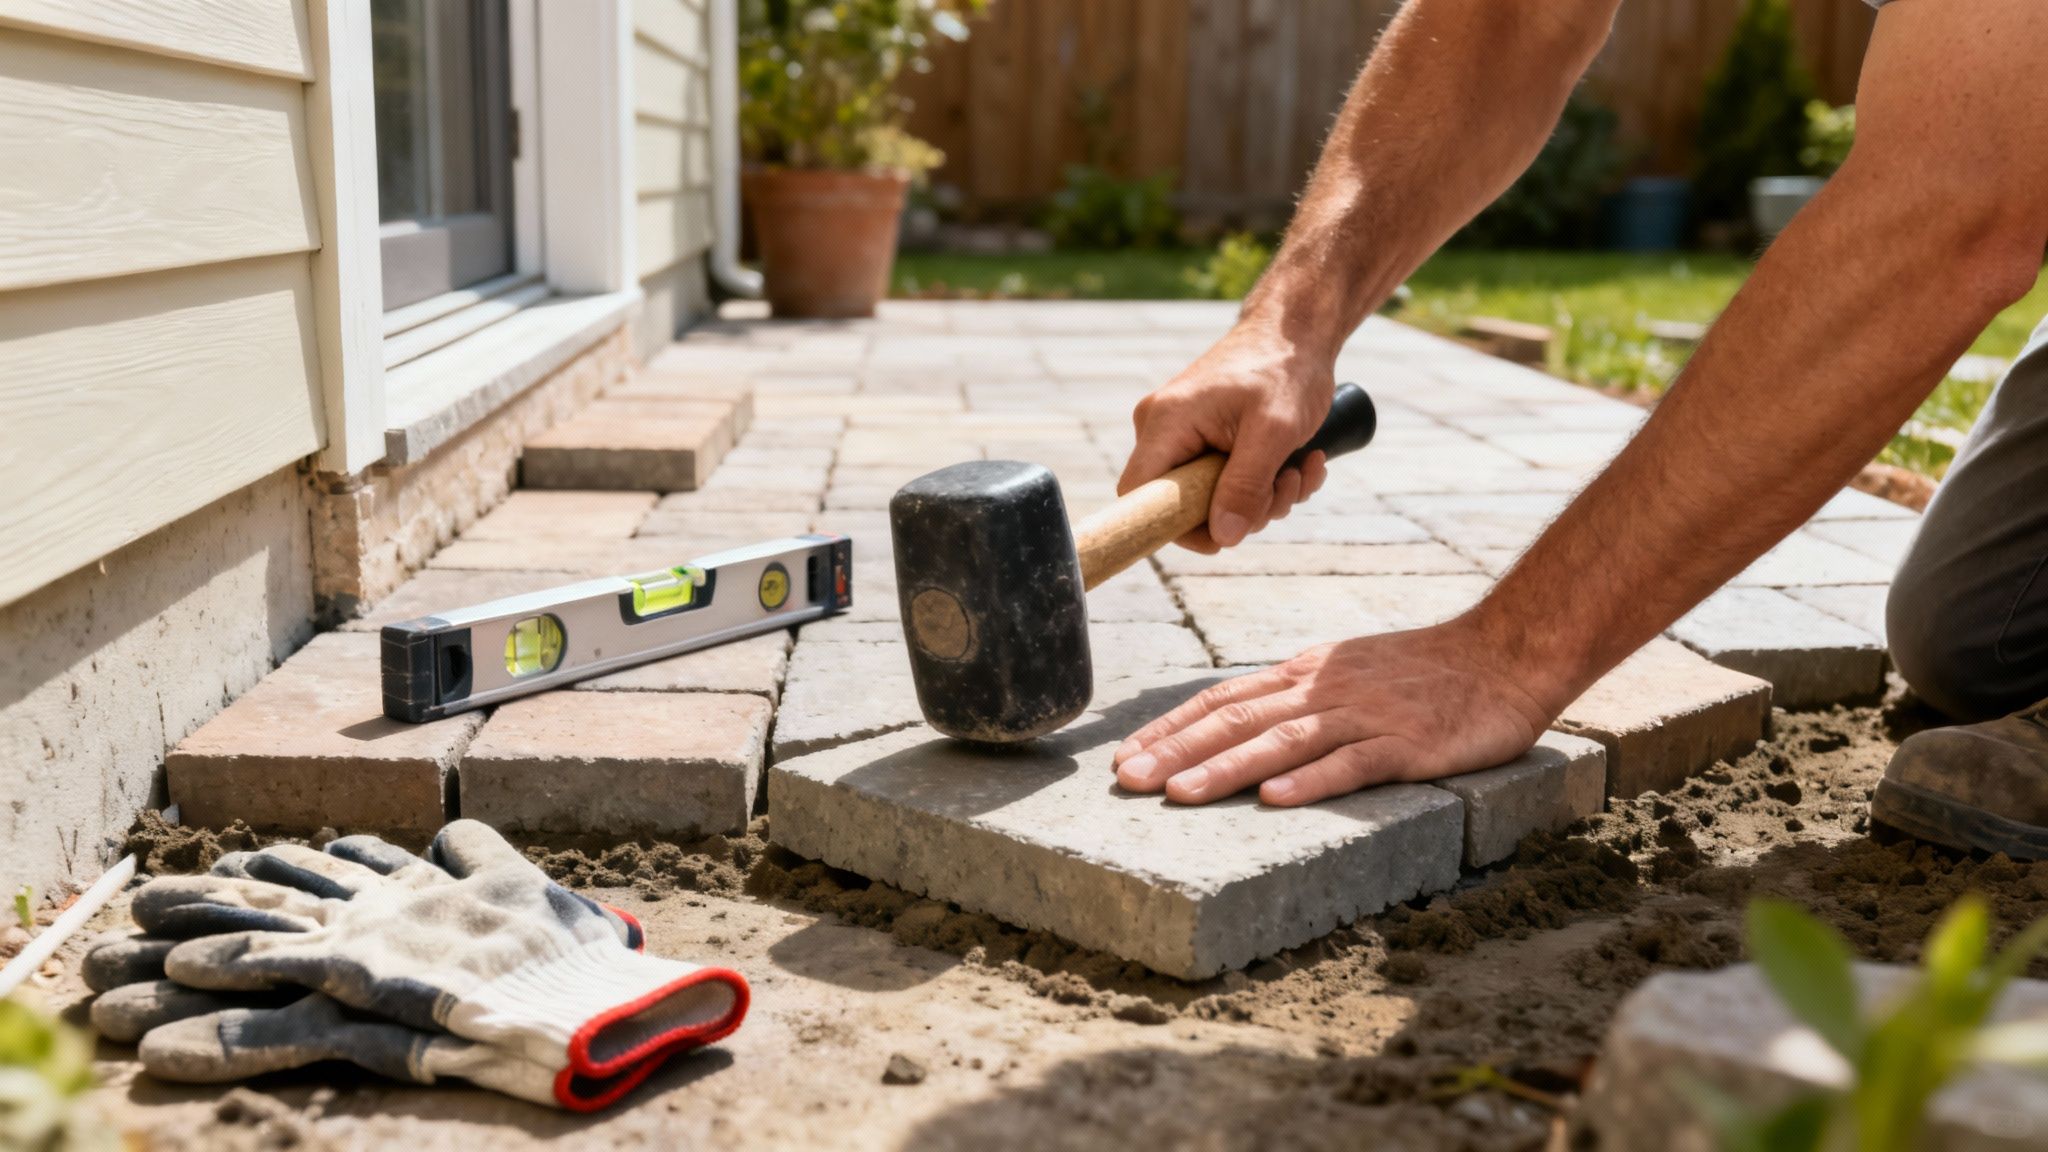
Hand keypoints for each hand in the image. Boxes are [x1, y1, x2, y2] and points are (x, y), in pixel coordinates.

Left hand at [1111, 621, 1556, 805]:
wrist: (1504, 654)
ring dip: (1226, 768)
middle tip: (1126, 783)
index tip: (1125, 757)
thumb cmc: (1423, 671)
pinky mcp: (1407, 744)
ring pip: (1282, 742)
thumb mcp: (1344, 671)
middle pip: (1237, 720)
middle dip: (1176, 751)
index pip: (1222, 698)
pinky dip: (1312, 782)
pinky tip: (1276, 800)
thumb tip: (1236, 724)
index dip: (1170, 728)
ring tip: (1178, 795)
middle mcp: (1323, 691)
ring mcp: (1364, 716)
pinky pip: (1353, 764)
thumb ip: (1295, 697)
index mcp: (1304, 675)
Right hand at [1120, 322, 1335, 551]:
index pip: (1139, 496)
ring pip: (1213, 499)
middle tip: (1286, 487)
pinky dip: (1268, 483)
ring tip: (1301, 466)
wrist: (1297, 332)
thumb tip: (1224, 537)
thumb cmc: (1285, 368)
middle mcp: (1164, 431)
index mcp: (1166, 423)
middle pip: (1183, 504)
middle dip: (1244, 509)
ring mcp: (1184, 436)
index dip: (1174, 527)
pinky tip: (1300, 461)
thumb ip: (1246, 486)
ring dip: (1266, 497)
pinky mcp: (1206, 440)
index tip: (1224, 536)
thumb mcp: (1274, 431)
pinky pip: (1227, 483)